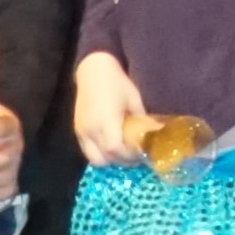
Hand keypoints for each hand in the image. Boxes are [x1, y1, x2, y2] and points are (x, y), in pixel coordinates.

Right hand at [72, 50, 150, 168]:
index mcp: (106, 120)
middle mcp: (91, 129)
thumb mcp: (134, 99)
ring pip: (94, 159)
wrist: (92, 72)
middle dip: (122, 161)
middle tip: (136, 157)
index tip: (142, 154)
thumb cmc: (117, 83)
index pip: (115, 148)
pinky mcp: (77, 131)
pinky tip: (112, 148)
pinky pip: (88, 151)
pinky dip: (100, 154)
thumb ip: (143, 119)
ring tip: (124, 154)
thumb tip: (157, 133)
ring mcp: (82, 132)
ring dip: (110, 160)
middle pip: (105, 158)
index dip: (129, 156)